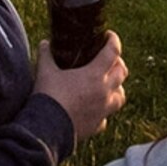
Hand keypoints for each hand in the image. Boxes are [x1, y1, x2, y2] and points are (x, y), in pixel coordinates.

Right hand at [34, 31, 127, 145]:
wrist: (47, 130)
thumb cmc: (48, 97)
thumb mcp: (45, 72)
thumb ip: (46, 55)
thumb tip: (44, 43)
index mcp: (95, 75)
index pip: (113, 52)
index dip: (113, 40)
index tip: (109, 36)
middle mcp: (104, 92)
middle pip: (122, 73)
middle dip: (117, 63)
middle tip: (108, 60)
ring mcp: (103, 110)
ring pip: (120, 96)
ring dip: (117, 88)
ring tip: (108, 84)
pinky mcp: (97, 126)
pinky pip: (106, 117)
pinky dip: (103, 112)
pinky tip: (94, 109)